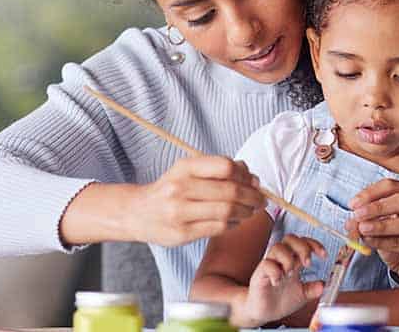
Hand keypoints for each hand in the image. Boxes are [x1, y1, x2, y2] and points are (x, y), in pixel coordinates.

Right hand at [128, 156, 265, 247]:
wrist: (138, 212)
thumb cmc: (169, 189)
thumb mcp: (188, 171)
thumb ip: (218, 170)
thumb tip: (252, 177)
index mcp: (184, 167)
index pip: (225, 166)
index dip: (245, 174)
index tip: (254, 181)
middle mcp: (180, 187)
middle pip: (230, 191)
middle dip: (252, 197)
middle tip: (260, 201)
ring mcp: (179, 212)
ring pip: (226, 212)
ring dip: (245, 212)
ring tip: (249, 212)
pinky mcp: (181, 233)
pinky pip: (218, 228)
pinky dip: (233, 225)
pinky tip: (235, 222)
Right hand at [239, 235, 326, 326]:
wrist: (264, 313)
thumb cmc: (281, 300)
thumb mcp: (302, 296)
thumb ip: (312, 290)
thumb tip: (323, 285)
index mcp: (294, 262)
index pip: (303, 243)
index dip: (314, 244)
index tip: (324, 255)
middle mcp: (282, 260)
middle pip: (290, 239)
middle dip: (302, 247)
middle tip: (307, 263)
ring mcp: (270, 265)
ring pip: (278, 247)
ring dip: (288, 259)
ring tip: (290, 274)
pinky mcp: (260, 274)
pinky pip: (266, 264)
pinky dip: (274, 272)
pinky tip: (277, 282)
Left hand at [344, 179, 398, 285]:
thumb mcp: (381, 225)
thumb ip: (367, 220)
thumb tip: (350, 221)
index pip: (393, 186)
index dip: (371, 193)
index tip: (353, 203)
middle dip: (378, 207)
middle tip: (358, 214)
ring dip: (382, 225)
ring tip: (363, 228)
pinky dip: (384, 241)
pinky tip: (370, 241)